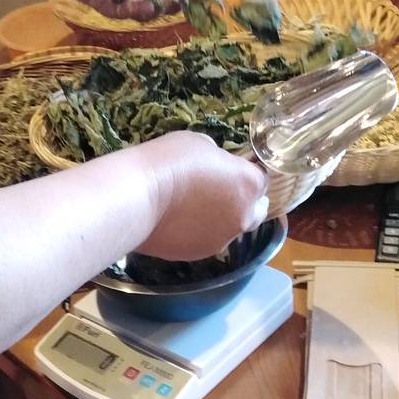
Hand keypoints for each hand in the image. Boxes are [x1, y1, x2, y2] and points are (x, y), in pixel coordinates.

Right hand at [132, 132, 268, 260]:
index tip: (231, 171)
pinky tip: (178, 223)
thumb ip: (218, 160)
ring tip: (192, 209)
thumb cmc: (170, 161)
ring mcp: (222, 239)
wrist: (138, 197)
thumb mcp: (200, 144)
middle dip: (245, 203)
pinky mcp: (199, 254)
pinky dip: (198, 233)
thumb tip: (217, 169)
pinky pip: (206, 241)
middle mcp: (244, 216)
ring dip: (220, 220)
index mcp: (249, 184)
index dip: (246, 175)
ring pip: (230, 230)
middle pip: (256, 211)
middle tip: (222, 193)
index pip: (261, 180)